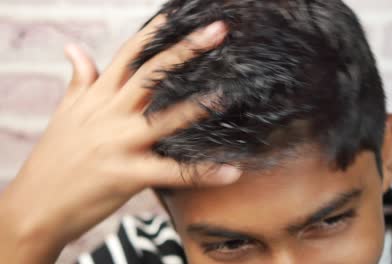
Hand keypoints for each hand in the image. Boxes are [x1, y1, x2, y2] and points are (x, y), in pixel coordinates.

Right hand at [0, 16, 238, 263]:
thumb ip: (80, 80)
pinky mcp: (126, 176)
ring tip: (226, 95)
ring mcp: (118, 144)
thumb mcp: (66, 114)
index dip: (153, 33)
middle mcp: (109, 115)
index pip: (128, 55)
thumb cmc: (54, 159)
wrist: (34, 207)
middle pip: (151, 75)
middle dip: (185, 51)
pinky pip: (171, 173)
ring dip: (196, 107)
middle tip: (217, 32)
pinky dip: (203, 173)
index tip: (176, 15)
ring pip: (162, 120)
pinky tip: (231, 171)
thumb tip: (74, 48)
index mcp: (97, 98)